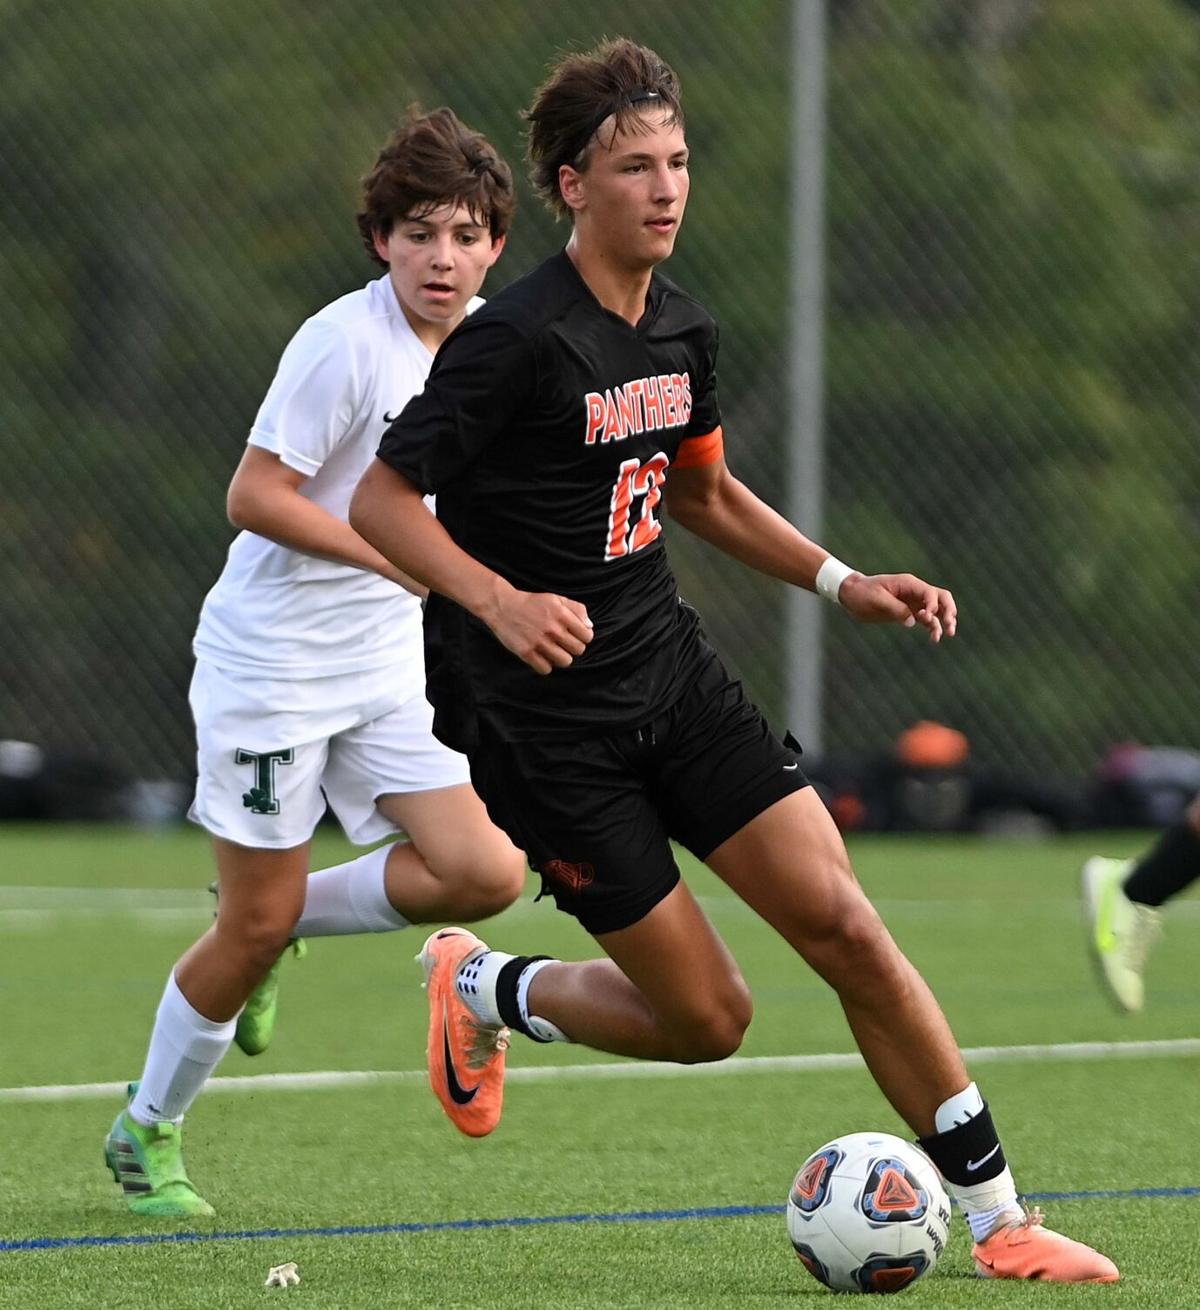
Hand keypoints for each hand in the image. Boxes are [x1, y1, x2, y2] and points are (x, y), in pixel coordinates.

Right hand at [489, 590, 593, 673]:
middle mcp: (552, 629)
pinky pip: (546, 669)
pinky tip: (542, 657)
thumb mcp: (556, 599)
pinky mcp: (526, 653)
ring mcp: (539, 642)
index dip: (584, 637)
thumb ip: (576, 609)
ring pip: (565, 662)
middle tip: (564, 644)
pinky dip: (546, 666)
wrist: (503, 606)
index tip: (576, 636)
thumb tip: (589, 627)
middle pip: (578, 650)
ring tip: (554, 651)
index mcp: (561, 614)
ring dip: (562, 658)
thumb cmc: (531, 603)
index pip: (587, 636)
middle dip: (574, 648)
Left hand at [838, 573, 956, 642]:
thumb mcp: (877, 600)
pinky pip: (927, 620)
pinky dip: (933, 627)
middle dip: (949, 610)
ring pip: (937, 610)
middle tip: (950, 624)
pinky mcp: (909, 613)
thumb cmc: (862, 593)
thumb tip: (912, 622)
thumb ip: (895, 609)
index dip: (933, 604)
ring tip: (948, 635)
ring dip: (944, 621)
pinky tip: (934, 638)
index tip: (926, 617)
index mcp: (908, 584)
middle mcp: (915, 592)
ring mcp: (914, 602)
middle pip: (941, 597)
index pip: (930, 592)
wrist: (851, 595)